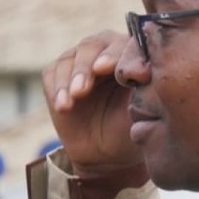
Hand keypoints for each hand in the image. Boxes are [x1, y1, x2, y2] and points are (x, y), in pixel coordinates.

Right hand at [42, 31, 140, 175]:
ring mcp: (80, 61)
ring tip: (71, 100)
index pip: (122, 46)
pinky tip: (63, 106)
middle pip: (92, 46)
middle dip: (85, 68)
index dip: (113, 55)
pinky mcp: (59, 75)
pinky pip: (53, 73)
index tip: (106, 69)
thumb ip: (145, 88)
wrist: (106, 152)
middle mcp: (105, 51)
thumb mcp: (143, 112)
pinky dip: (56, 89)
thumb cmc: (130, 128)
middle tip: (82, 88)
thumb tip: (141, 69)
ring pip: (71, 59)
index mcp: (130, 54)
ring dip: (69, 79)